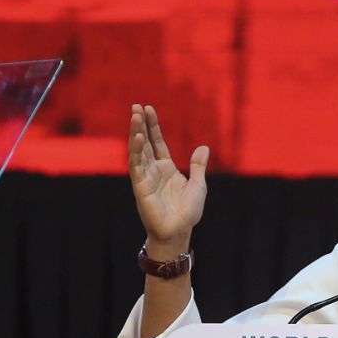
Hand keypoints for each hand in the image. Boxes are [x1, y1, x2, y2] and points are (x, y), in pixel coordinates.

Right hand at [128, 104, 208, 251]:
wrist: (179, 231)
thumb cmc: (188, 212)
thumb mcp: (198, 185)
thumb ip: (198, 166)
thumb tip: (203, 146)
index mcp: (166, 169)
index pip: (157, 142)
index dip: (153, 126)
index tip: (148, 109)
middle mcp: (153, 170)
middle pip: (145, 142)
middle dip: (140, 124)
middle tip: (136, 105)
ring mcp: (145, 177)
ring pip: (138, 150)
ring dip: (135, 132)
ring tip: (135, 114)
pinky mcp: (140, 187)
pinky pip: (136, 166)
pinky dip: (136, 151)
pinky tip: (137, 137)